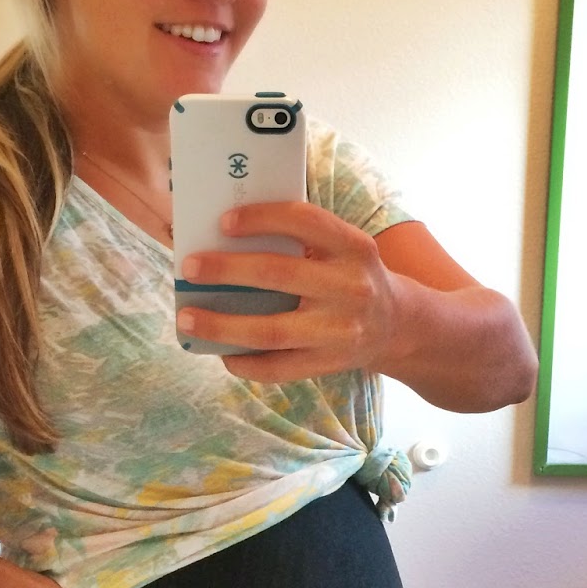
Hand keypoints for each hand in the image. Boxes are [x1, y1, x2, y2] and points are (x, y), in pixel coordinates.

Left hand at [176, 201, 403, 383]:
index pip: (305, 221)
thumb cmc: (352, 276)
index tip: (223, 222)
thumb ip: (302, 240)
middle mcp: (350, 287)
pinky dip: (245, 363)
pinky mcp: (330, 364)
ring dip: (222, 325)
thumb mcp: (343, 249)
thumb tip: (226, 240)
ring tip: (188, 318)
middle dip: (226, 270)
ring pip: (271, 330)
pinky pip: (279, 368)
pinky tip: (222, 353)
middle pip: (277, 274)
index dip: (261, 218)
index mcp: (353, 246)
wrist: (397, 325)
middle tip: (189, 267)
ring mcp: (340, 330)